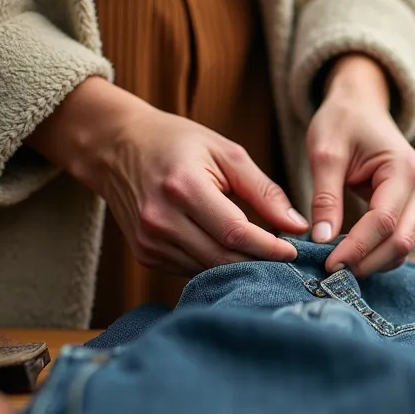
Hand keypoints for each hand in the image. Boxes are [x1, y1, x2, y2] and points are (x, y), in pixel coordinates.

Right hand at [28, 77, 308, 273]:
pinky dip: (216, 266)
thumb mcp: (227, 153)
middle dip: (260, 262)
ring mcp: (149, 241)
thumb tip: (298, 225)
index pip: (235, 232)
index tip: (296, 251)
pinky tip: (232, 253)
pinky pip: (191, 270)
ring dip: (240, 268)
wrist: (116, 146)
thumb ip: (264, 190)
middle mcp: (161, 219)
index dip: (269, 247)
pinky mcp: (145, 254)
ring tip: (266, 257)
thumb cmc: (177, 143)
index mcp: (183, 188)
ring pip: (208, 270)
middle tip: (289, 259)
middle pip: (223, 257)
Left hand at [307, 55, 414, 275]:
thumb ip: (325, 198)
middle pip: (401, 240)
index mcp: (403, 168)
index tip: (327, 264)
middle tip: (331, 274)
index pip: (384, 220)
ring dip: (373, 262)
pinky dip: (377, 253)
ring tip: (338, 268)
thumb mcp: (325, 153)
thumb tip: (323, 241)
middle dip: (367, 261)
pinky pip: (398, 238)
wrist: (360, 105)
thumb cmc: (342, 121)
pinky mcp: (411, 206)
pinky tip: (350, 257)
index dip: (357, 248)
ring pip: (403, 245)